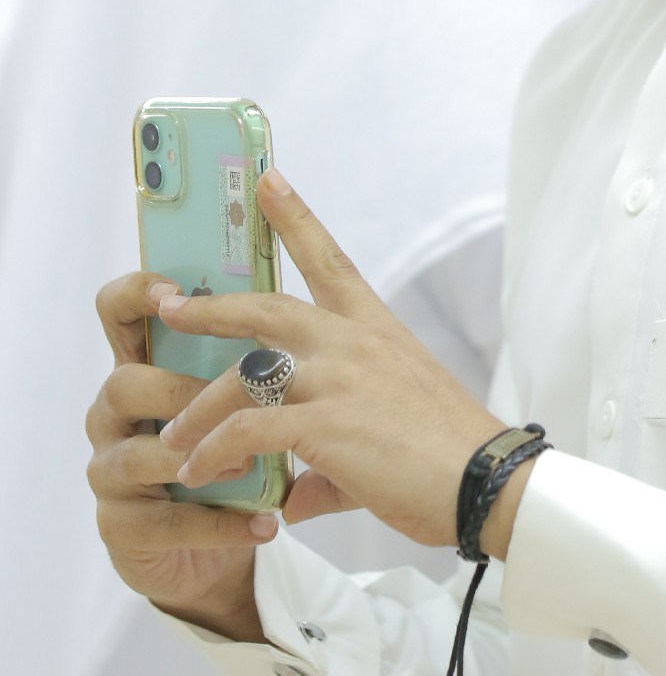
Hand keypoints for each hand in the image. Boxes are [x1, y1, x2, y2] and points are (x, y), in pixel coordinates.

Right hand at [87, 272, 277, 636]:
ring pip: (137, 454)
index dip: (135, 295)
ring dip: (200, 456)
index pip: (118, 314)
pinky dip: (222, 523)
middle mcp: (116, 415)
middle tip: (239, 403)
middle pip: (124, 382)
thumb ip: (257, 361)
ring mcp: (111, 472)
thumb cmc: (235, 456)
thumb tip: (304, 317)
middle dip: (180, 390)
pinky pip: (166, 520)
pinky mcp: (122, 527)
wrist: (219, 549)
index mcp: (146, 368)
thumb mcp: (246, 402)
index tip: (172, 293)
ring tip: (250, 466)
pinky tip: (266, 524)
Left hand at [157, 170, 508, 547]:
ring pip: (243, 375)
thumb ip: (329, 462)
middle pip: (268, 306)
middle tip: (170, 305)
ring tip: (174, 439)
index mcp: (375, 331)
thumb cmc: (446, 459)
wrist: (486, 483)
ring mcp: (338, 379)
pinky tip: (200, 475)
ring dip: (198, 409)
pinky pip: (247, 431)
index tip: (268, 180)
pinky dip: (216, 452)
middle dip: (213, 306)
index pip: (331, 260)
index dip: (296, 217)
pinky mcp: (326, 423)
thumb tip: (293, 496)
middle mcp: (353, 342)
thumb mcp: (384, 438)